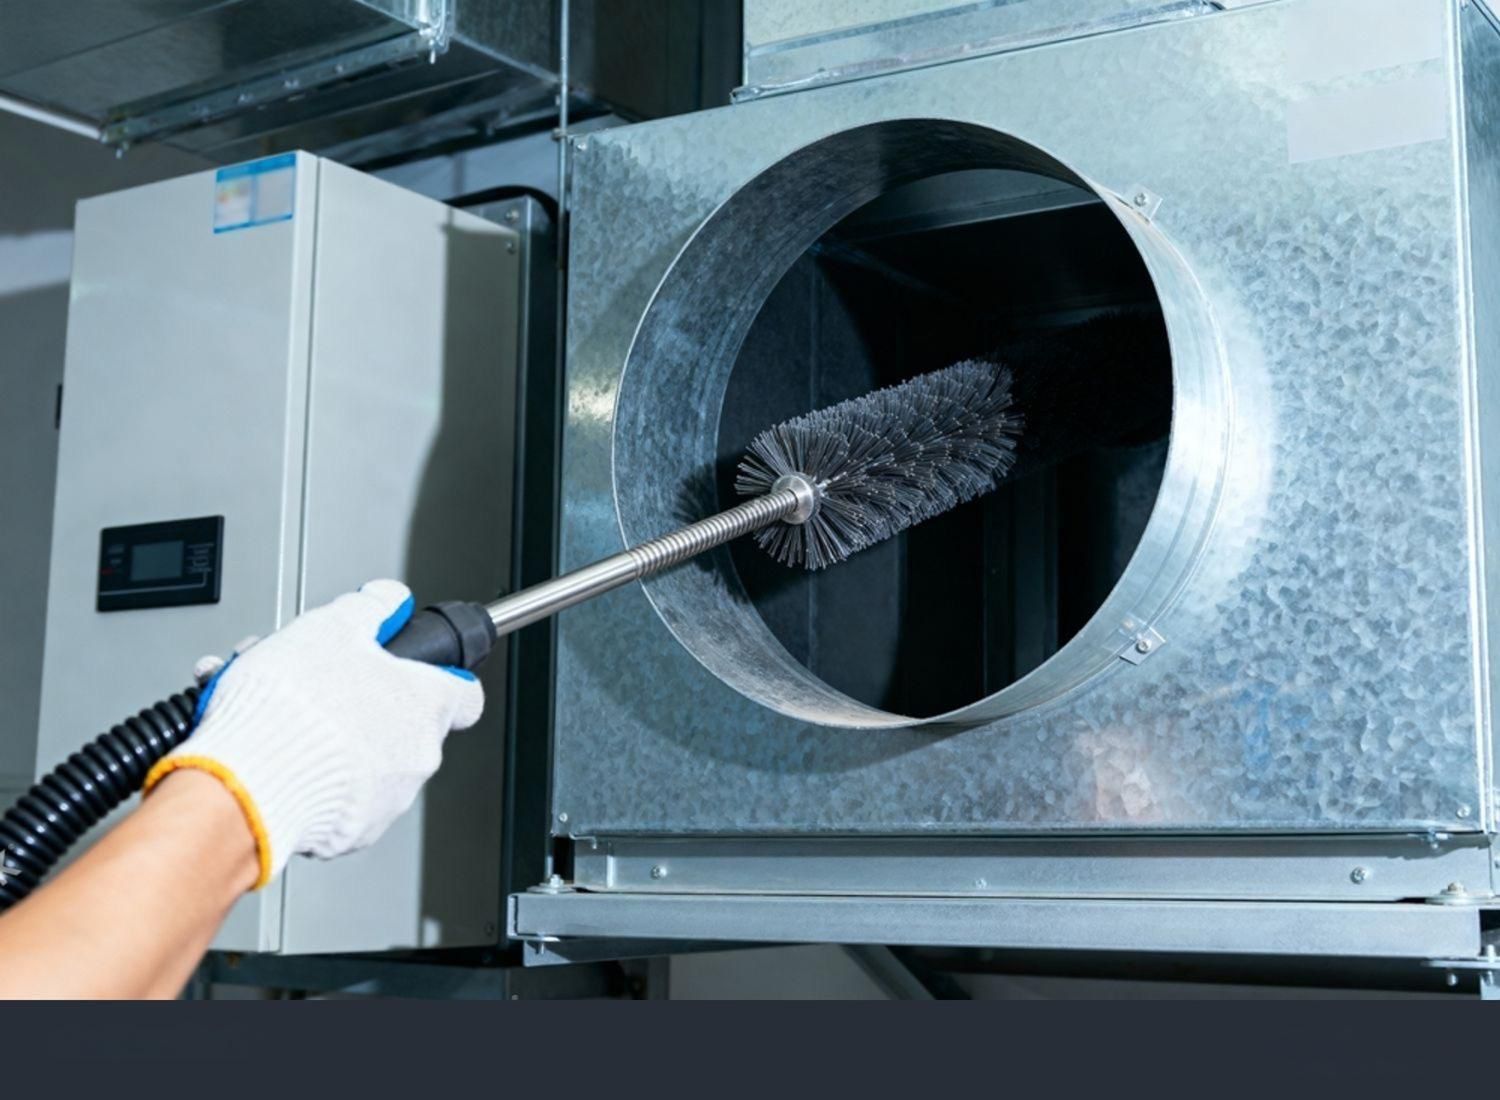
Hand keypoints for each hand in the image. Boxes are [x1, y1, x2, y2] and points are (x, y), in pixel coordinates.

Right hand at [143, 580, 483, 889]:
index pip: (465, 693)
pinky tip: (278, 751)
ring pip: (366, 758)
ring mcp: (387, 799)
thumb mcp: (331, 626)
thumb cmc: (290, 710)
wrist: (244, 785)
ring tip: (281, 713)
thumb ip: (370, 608)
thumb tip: (388, 600)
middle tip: (318, 685)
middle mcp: (417, 757)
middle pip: (401, 720)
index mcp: (425, 705)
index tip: (414, 671)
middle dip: (359, 699)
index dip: (439, 675)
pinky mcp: (351, 831)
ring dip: (331, 735)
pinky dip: (313, 775)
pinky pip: (339, 796)